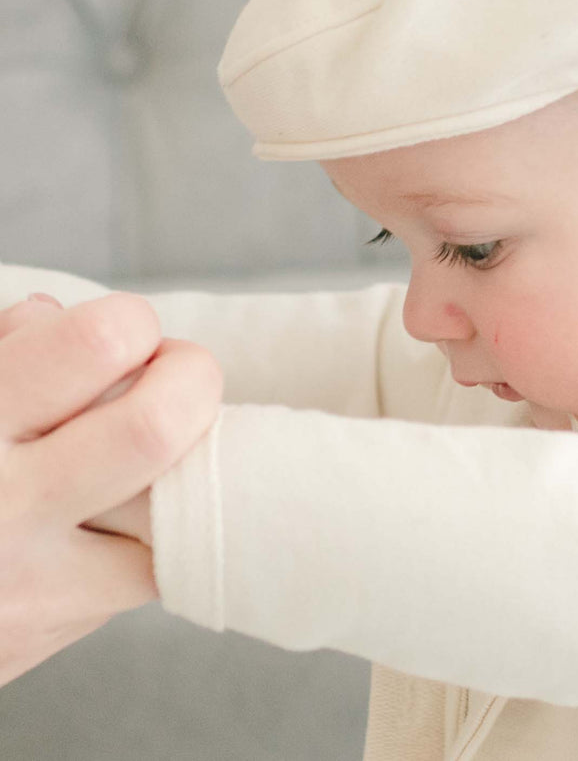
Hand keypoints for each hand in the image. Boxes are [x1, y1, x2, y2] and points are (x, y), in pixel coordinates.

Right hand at [0, 292, 221, 686]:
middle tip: (176, 374)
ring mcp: (29, 582)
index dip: (132, 323)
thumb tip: (55, 314)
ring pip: (167, 509)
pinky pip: (144, 568)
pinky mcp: (49, 630)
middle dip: (190, 380)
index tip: (125, 331)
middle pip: (154, 427)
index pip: (98, 343)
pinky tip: (110, 510)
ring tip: (140, 448)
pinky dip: (146, 530)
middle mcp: (0, 505)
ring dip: (173, 464)